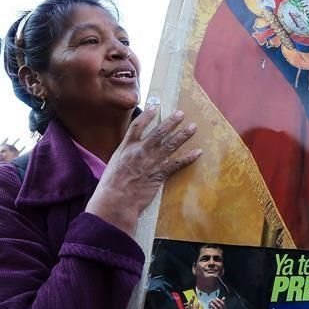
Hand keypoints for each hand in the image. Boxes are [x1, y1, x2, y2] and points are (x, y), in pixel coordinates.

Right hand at [84, 107, 200, 235]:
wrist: (116, 201)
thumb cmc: (111, 185)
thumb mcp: (113, 163)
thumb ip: (125, 154)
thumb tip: (132, 149)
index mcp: (126, 147)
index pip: (137, 125)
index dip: (147, 115)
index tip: (155, 106)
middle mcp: (140, 151)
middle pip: (158, 132)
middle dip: (171, 122)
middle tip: (181, 114)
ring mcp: (151, 162)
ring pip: (170, 145)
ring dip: (183, 135)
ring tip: (193, 127)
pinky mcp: (159, 174)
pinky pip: (177, 164)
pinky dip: (188, 158)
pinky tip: (198, 152)